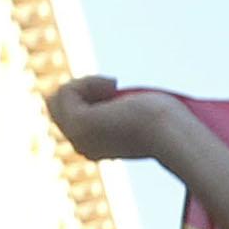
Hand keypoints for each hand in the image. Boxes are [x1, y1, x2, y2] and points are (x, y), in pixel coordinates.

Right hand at [45, 76, 188, 163]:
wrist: (172, 131)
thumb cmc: (163, 119)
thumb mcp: (134, 109)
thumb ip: (117, 106)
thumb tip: (108, 89)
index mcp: (92, 147)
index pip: (67, 111)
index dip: (86, 93)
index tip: (116, 92)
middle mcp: (81, 146)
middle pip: (56, 104)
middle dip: (80, 87)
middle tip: (113, 87)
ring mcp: (77, 138)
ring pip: (57, 97)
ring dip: (85, 83)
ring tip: (113, 86)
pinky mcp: (79, 125)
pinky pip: (66, 91)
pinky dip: (88, 81)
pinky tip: (113, 86)